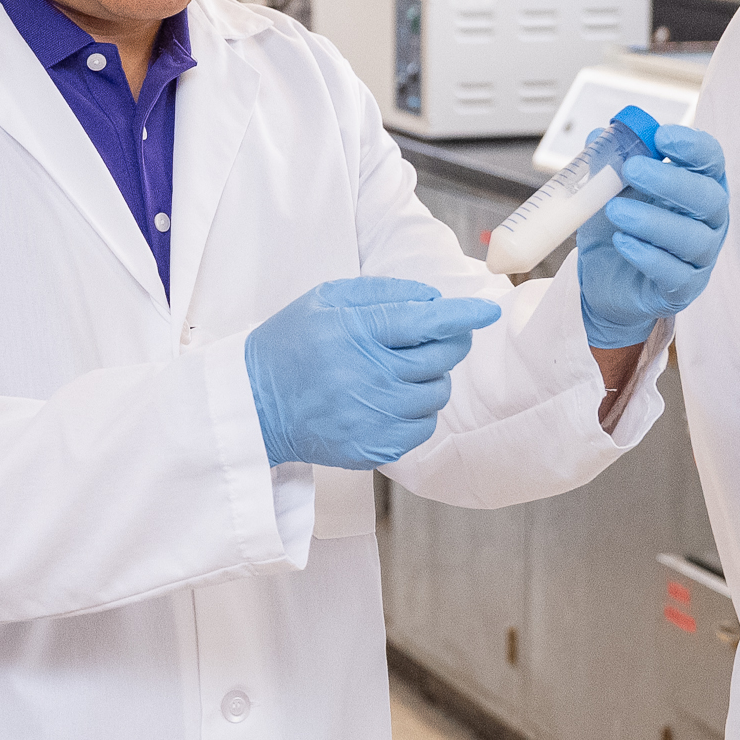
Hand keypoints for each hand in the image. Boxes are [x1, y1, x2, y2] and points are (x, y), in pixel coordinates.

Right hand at [245, 277, 502, 469]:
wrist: (254, 405)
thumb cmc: (290, 344)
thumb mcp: (324, 300)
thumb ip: (380, 293)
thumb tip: (432, 299)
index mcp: (355, 333)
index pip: (424, 321)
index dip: (460, 315)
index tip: (485, 311)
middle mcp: (368, 376)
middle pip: (440, 358)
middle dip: (449, 342)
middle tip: (434, 336)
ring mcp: (372, 416)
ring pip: (436, 394)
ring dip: (430, 378)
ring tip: (400, 370)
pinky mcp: (374, 447)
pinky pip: (422, 427)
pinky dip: (417, 410)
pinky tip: (391, 399)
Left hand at [576, 123, 727, 346]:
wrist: (606, 279)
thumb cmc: (618, 226)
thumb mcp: (607, 188)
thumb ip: (607, 161)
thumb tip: (597, 135)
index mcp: (698, 185)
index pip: (711, 160)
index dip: (693, 147)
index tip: (662, 136)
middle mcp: (709, 220)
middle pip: (708, 198)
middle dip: (671, 181)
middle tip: (632, 168)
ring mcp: (700, 257)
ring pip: (694, 239)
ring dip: (653, 220)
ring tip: (616, 210)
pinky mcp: (683, 289)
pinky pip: (675, 274)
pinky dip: (648, 256)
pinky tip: (622, 242)